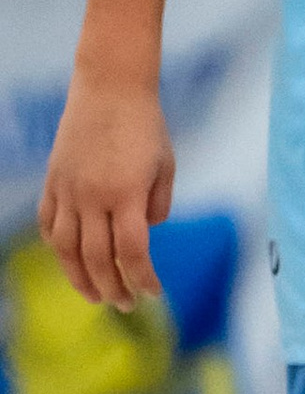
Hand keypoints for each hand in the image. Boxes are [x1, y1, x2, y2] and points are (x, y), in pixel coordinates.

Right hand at [39, 72, 175, 309]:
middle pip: (98, 258)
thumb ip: (158, 204)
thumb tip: (145, 233)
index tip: (154, 294)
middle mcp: (93, 196)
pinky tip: (70, 260)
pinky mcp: (52, 181)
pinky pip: (49, 224)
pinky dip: (57, 247)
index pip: (132, 252)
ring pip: (66, 249)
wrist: (109, 88)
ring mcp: (67, 190)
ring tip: (96, 296)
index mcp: (126, 194)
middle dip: (113, 288)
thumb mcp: (165, 164)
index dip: (143, 279)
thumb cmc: (146, 125)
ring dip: (80, 278)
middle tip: (126, 304)